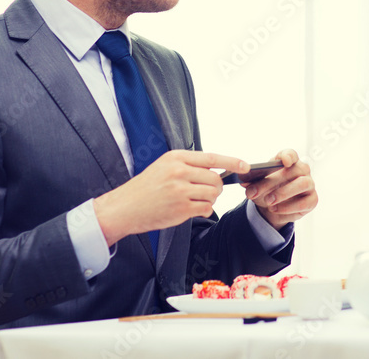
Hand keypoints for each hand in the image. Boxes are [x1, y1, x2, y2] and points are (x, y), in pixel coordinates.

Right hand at [93, 150, 246, 246]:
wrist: (124, 207)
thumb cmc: (145, 188)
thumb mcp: (164, 166)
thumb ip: (188, 165)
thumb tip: (216, 169)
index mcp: (176, 157)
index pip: (212, 157)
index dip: (232, 161)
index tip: (245, 166)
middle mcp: (179, 172)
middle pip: (215, 178)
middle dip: (216, 187)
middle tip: (206, 192)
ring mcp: (180, 191)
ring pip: (213, 194)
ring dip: (210, 199)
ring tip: (197, 201)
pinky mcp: (181, 209)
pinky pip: (206, 208)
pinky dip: (204, 210)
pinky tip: (193, 209)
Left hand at [242, 149, 317, 230]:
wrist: (272, 208)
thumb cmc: (266, 190)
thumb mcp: (256, 185)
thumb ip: (250, 181)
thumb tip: (243, 181)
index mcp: (289, 161)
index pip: (291, 154)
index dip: (288, 156)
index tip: (283, 161)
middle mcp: (302, 170)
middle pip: (292, 171)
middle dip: (271, 182)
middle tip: (254, 192)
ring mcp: (309, 184)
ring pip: (302, 184)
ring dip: (283, 192)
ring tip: (268, 201)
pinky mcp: (312, 200)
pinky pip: (304, 202)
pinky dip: (288, 207)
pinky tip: (275, 209)